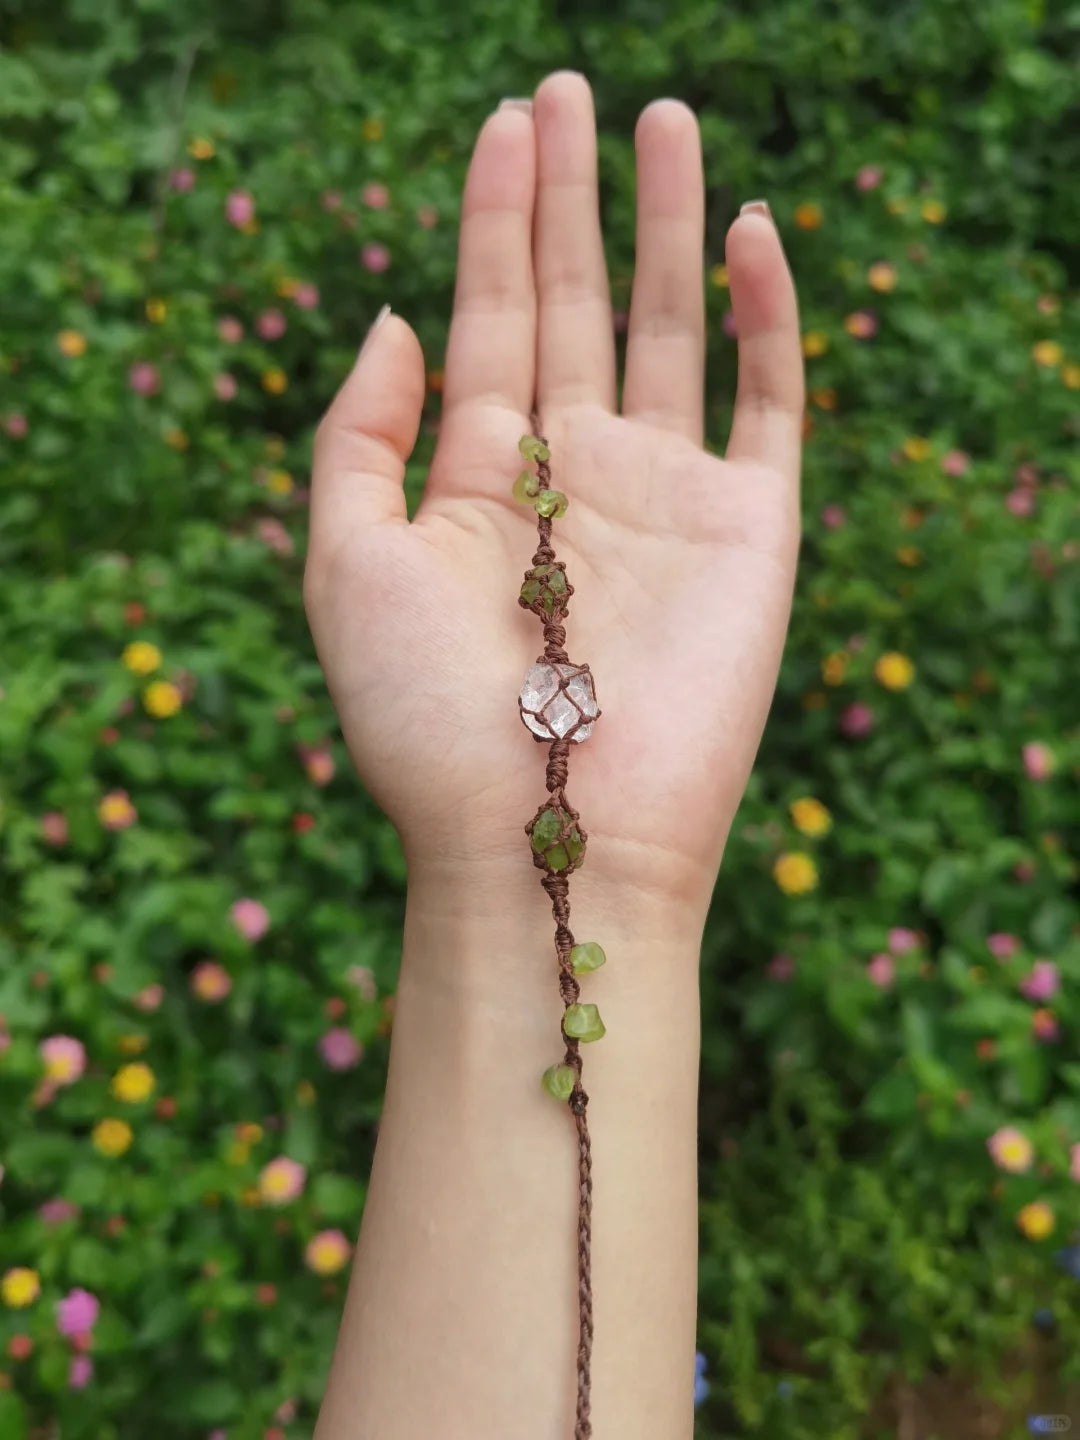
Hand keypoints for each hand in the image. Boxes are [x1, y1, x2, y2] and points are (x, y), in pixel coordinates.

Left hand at [305, 71, 802, 912]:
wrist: (546, 837)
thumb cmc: (427, 721)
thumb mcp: (344, 564)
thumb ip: (359, 435)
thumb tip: (395, 318)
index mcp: (484, 479)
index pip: (494, 318)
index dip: (496, 219)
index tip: (504, 120)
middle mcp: (577, 474)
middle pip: (578, 302)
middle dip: (571, 196)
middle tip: (571, 87)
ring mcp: (667, 495)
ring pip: (673, 328)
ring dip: (665, 224)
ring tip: (662, 121)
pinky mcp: (751, 527)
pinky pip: (769, 400)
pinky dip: (766, 316)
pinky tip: (748, 232)